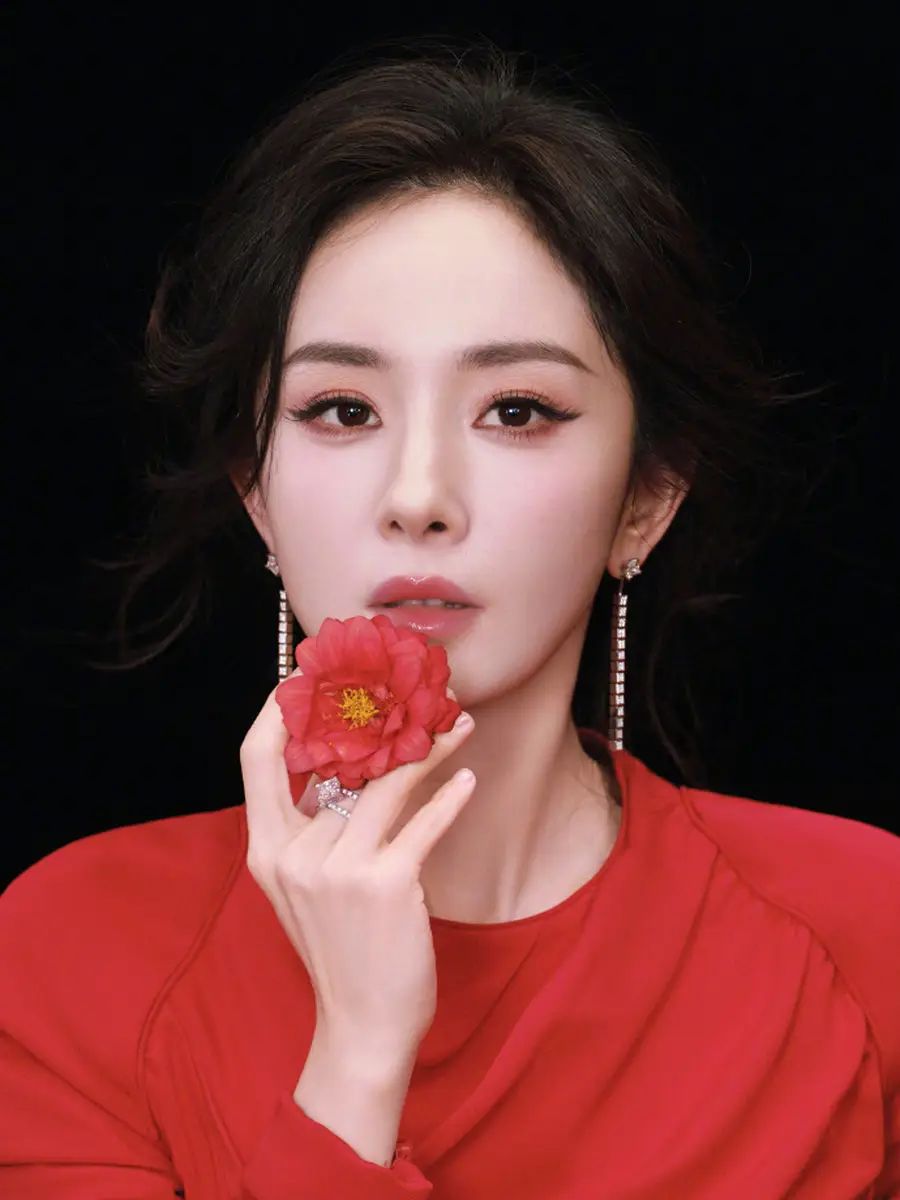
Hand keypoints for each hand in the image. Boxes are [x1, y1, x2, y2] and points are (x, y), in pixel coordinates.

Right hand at [240, 672, 476, 1065]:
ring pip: (388, 783)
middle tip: (412, 691)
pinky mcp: (386, 884)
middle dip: (376, 717)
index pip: (256, 760)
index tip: (305, 678)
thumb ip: (310, 833)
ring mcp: (339, 869)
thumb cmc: (340, 950)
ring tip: (459, 724)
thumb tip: (345, 765)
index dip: (276, 712)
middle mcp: (295, 854)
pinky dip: (450, 797)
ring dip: (430, 748)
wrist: (361, 1026)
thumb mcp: (303, 889)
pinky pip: (423, 824)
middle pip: (337, 760)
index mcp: (265, 850)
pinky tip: (468, 778)